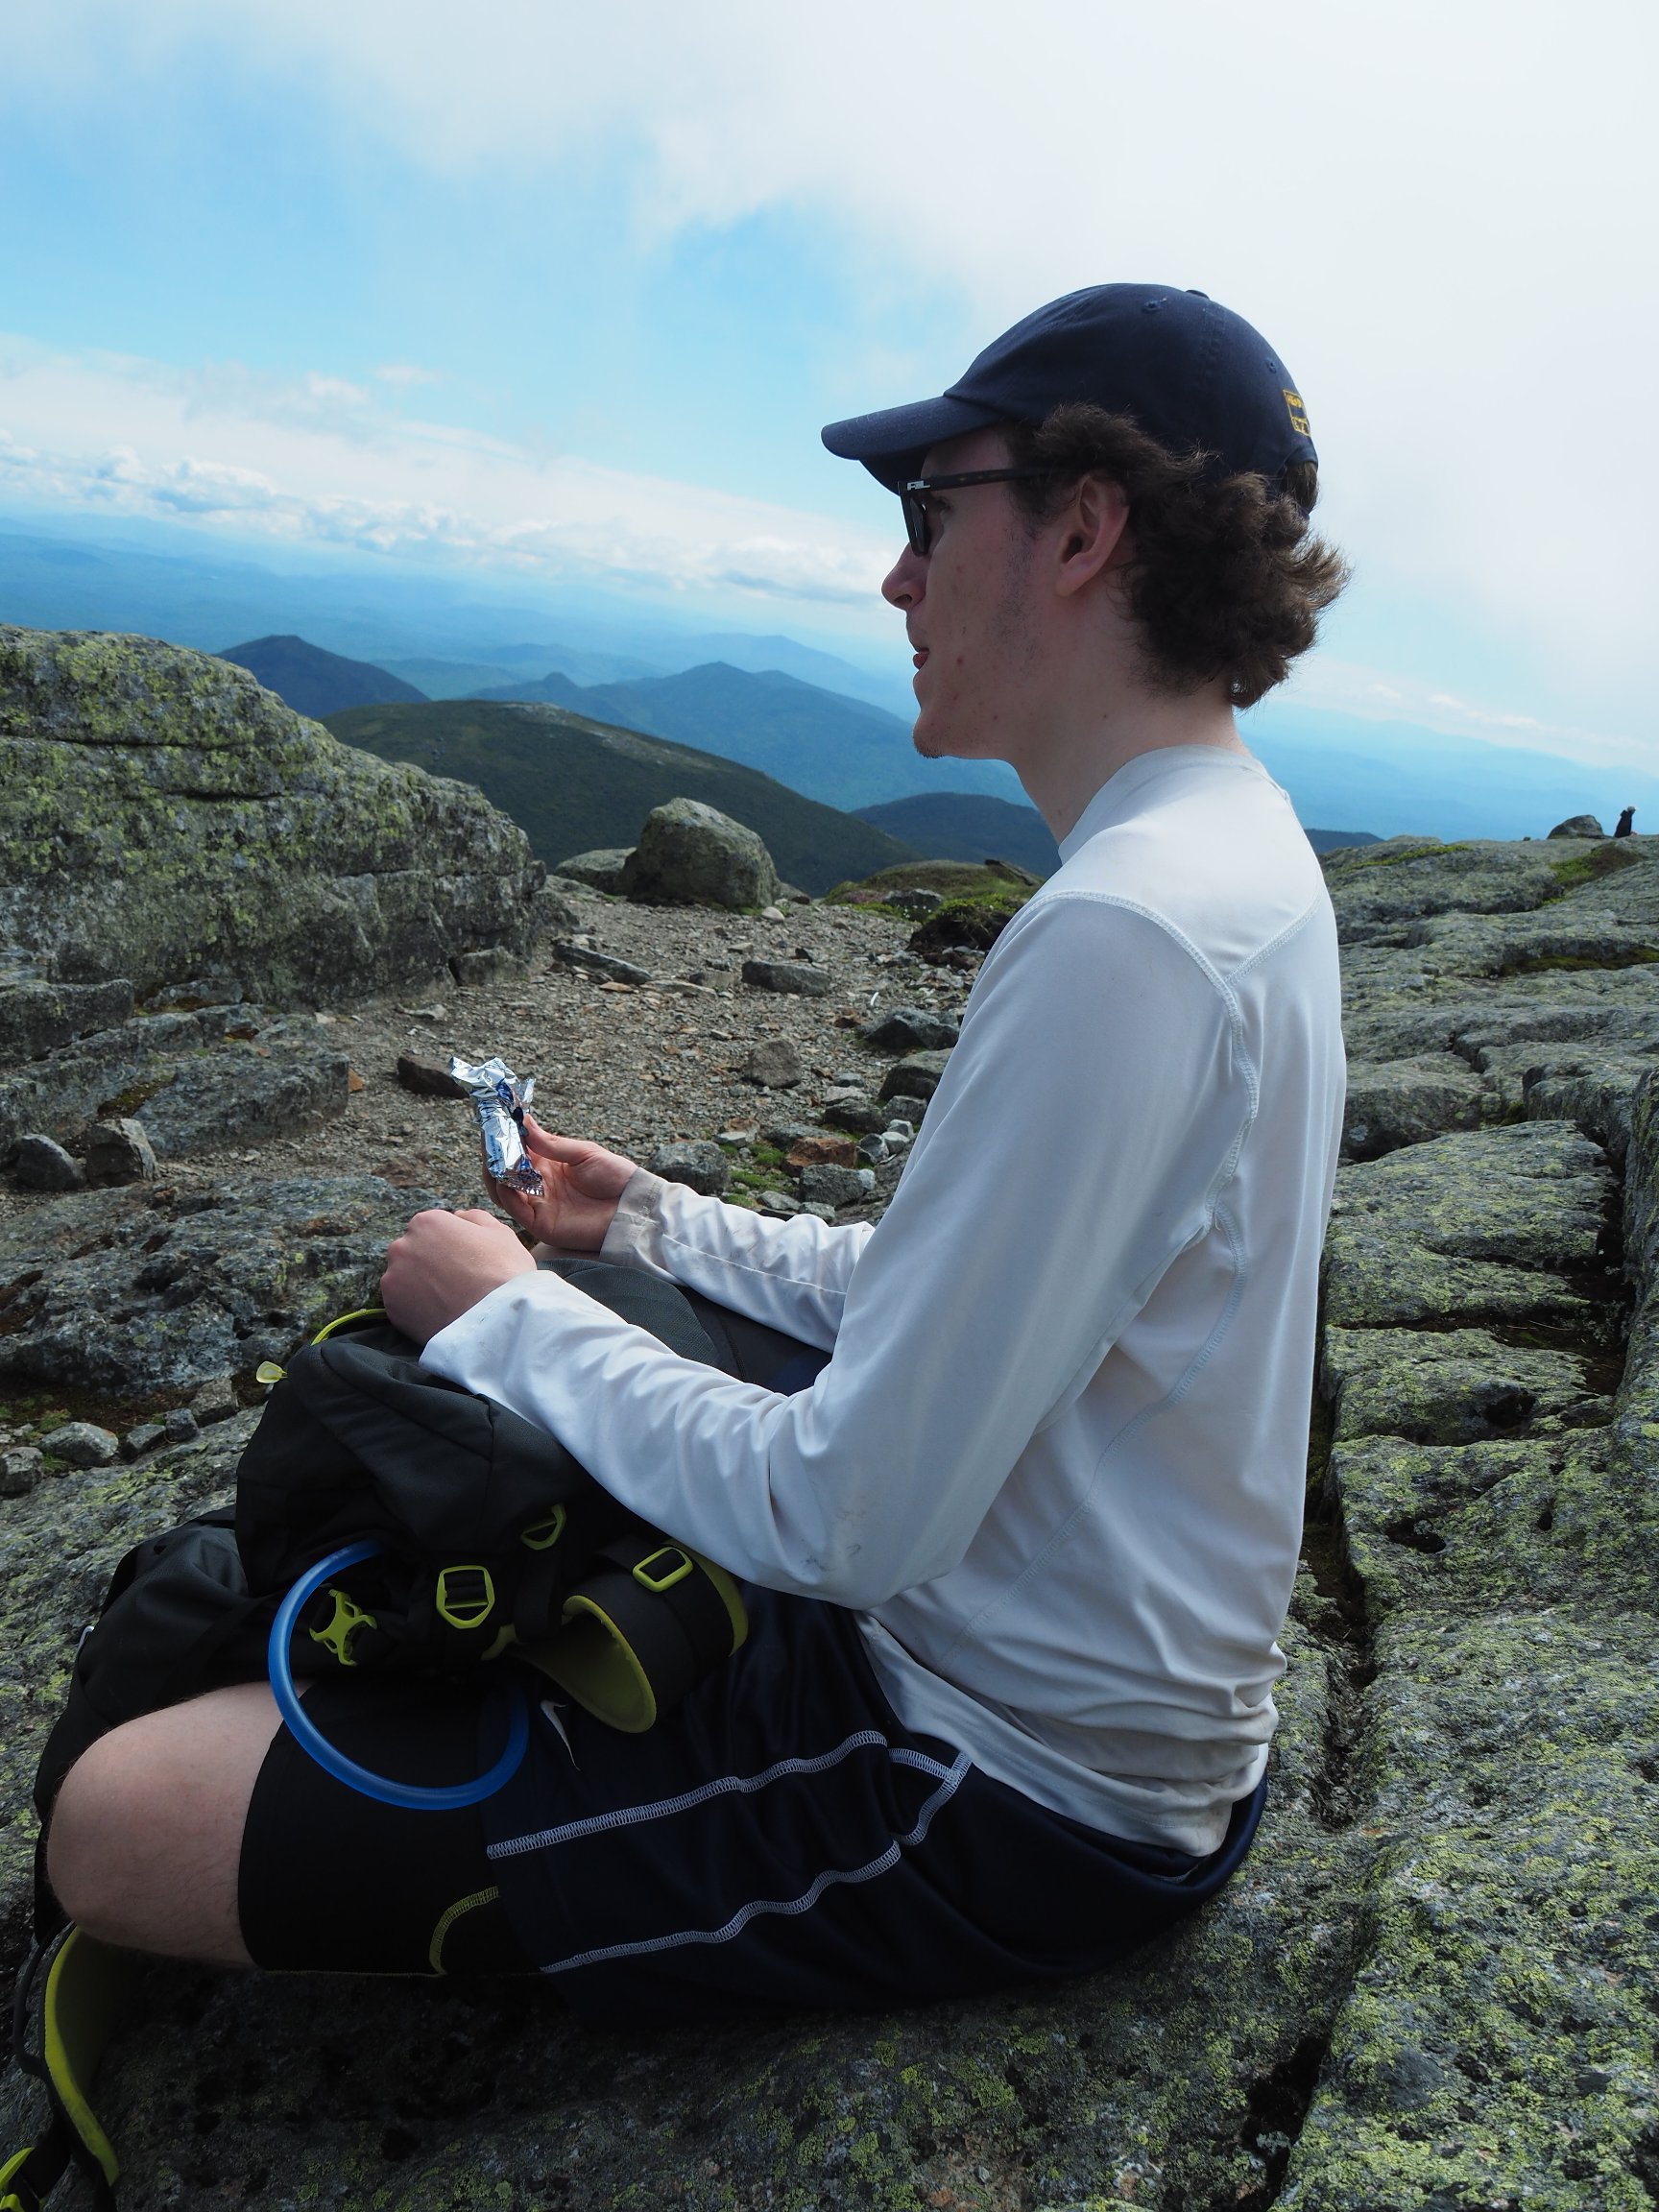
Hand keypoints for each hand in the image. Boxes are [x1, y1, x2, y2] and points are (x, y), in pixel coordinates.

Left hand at [381, 1207, 536, 1346]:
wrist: (497, 1321)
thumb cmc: (503, 1272)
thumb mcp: (499, 1233)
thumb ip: (474, 1217)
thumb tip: (459, 1216)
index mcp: (427, 1222)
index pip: (433, 1228)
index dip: (451, 1244)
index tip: (465, 1260)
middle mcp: (402, 1246)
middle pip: (414, 1251)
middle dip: (430, 1263)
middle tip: (456, 1281)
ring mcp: (393, 1278)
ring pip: (404, 1278)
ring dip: (420, 1285)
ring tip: (448, 1300)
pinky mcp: (391, 1308)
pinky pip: (402, 1304)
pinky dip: (416, 1308)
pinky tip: (439, 1314)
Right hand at [484, 1115, 636, 1253]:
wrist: (633, 1208)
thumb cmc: (615, 1177)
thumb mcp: (584, 1153)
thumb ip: (552, 1144)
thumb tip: (523, 1124)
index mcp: (548, 1163)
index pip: (517, 1148)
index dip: (504, 1134)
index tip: (494, 1116)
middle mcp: (538, 1183)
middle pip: (504, 1169)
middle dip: (493, 1152)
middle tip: (488, 1135)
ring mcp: (538, 1204)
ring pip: (502, 1190)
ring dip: (494, 1172)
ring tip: (492, 1156)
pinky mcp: (541, 1224)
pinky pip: (515, 1210)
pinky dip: (506, 1194)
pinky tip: (503, 1179)